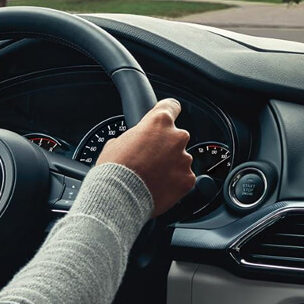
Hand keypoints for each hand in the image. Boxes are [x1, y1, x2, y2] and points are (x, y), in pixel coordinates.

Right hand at [96, 98, 194, 216]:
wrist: (119, 196)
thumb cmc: (115, 169)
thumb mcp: (117, 143)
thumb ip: (133, 137)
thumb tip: (133, 143)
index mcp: (159, 122)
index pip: (171, 106)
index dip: (169, 111)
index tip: (169, 115)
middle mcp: (176, 137)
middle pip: (177, 137)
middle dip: (166, 146)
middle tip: (151, 159)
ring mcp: (184, 159)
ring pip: (181, 159)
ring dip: (171, 165)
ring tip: (153, 176)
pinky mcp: (188, 179)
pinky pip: (184, 177)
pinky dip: (175, 182)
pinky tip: (160, 187)